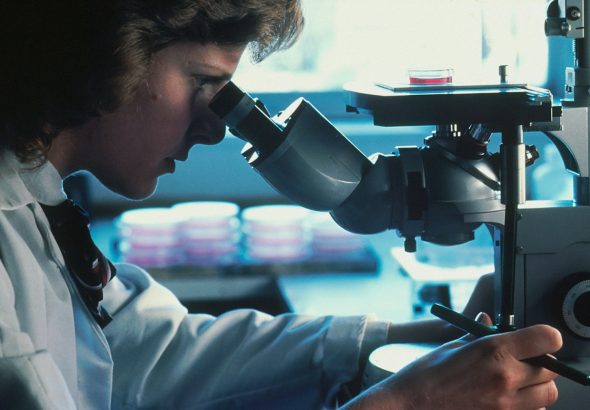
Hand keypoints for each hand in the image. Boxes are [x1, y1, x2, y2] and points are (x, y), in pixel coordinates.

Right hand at [344, 313, 561, 409]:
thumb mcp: (451, 347)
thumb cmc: (424, 376)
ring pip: (547, 395)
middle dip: (540, 363)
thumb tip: (488, 320)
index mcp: (493, 351)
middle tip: (523, 360)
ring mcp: (506, 404)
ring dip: (537, 387)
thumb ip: (477, 334)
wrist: (410, 406)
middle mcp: (505, 377)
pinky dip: (527, 406)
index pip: (547, 339)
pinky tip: (506, 398)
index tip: (540, 338)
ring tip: (514, 381)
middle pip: (550, 370)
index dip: (546, 337)